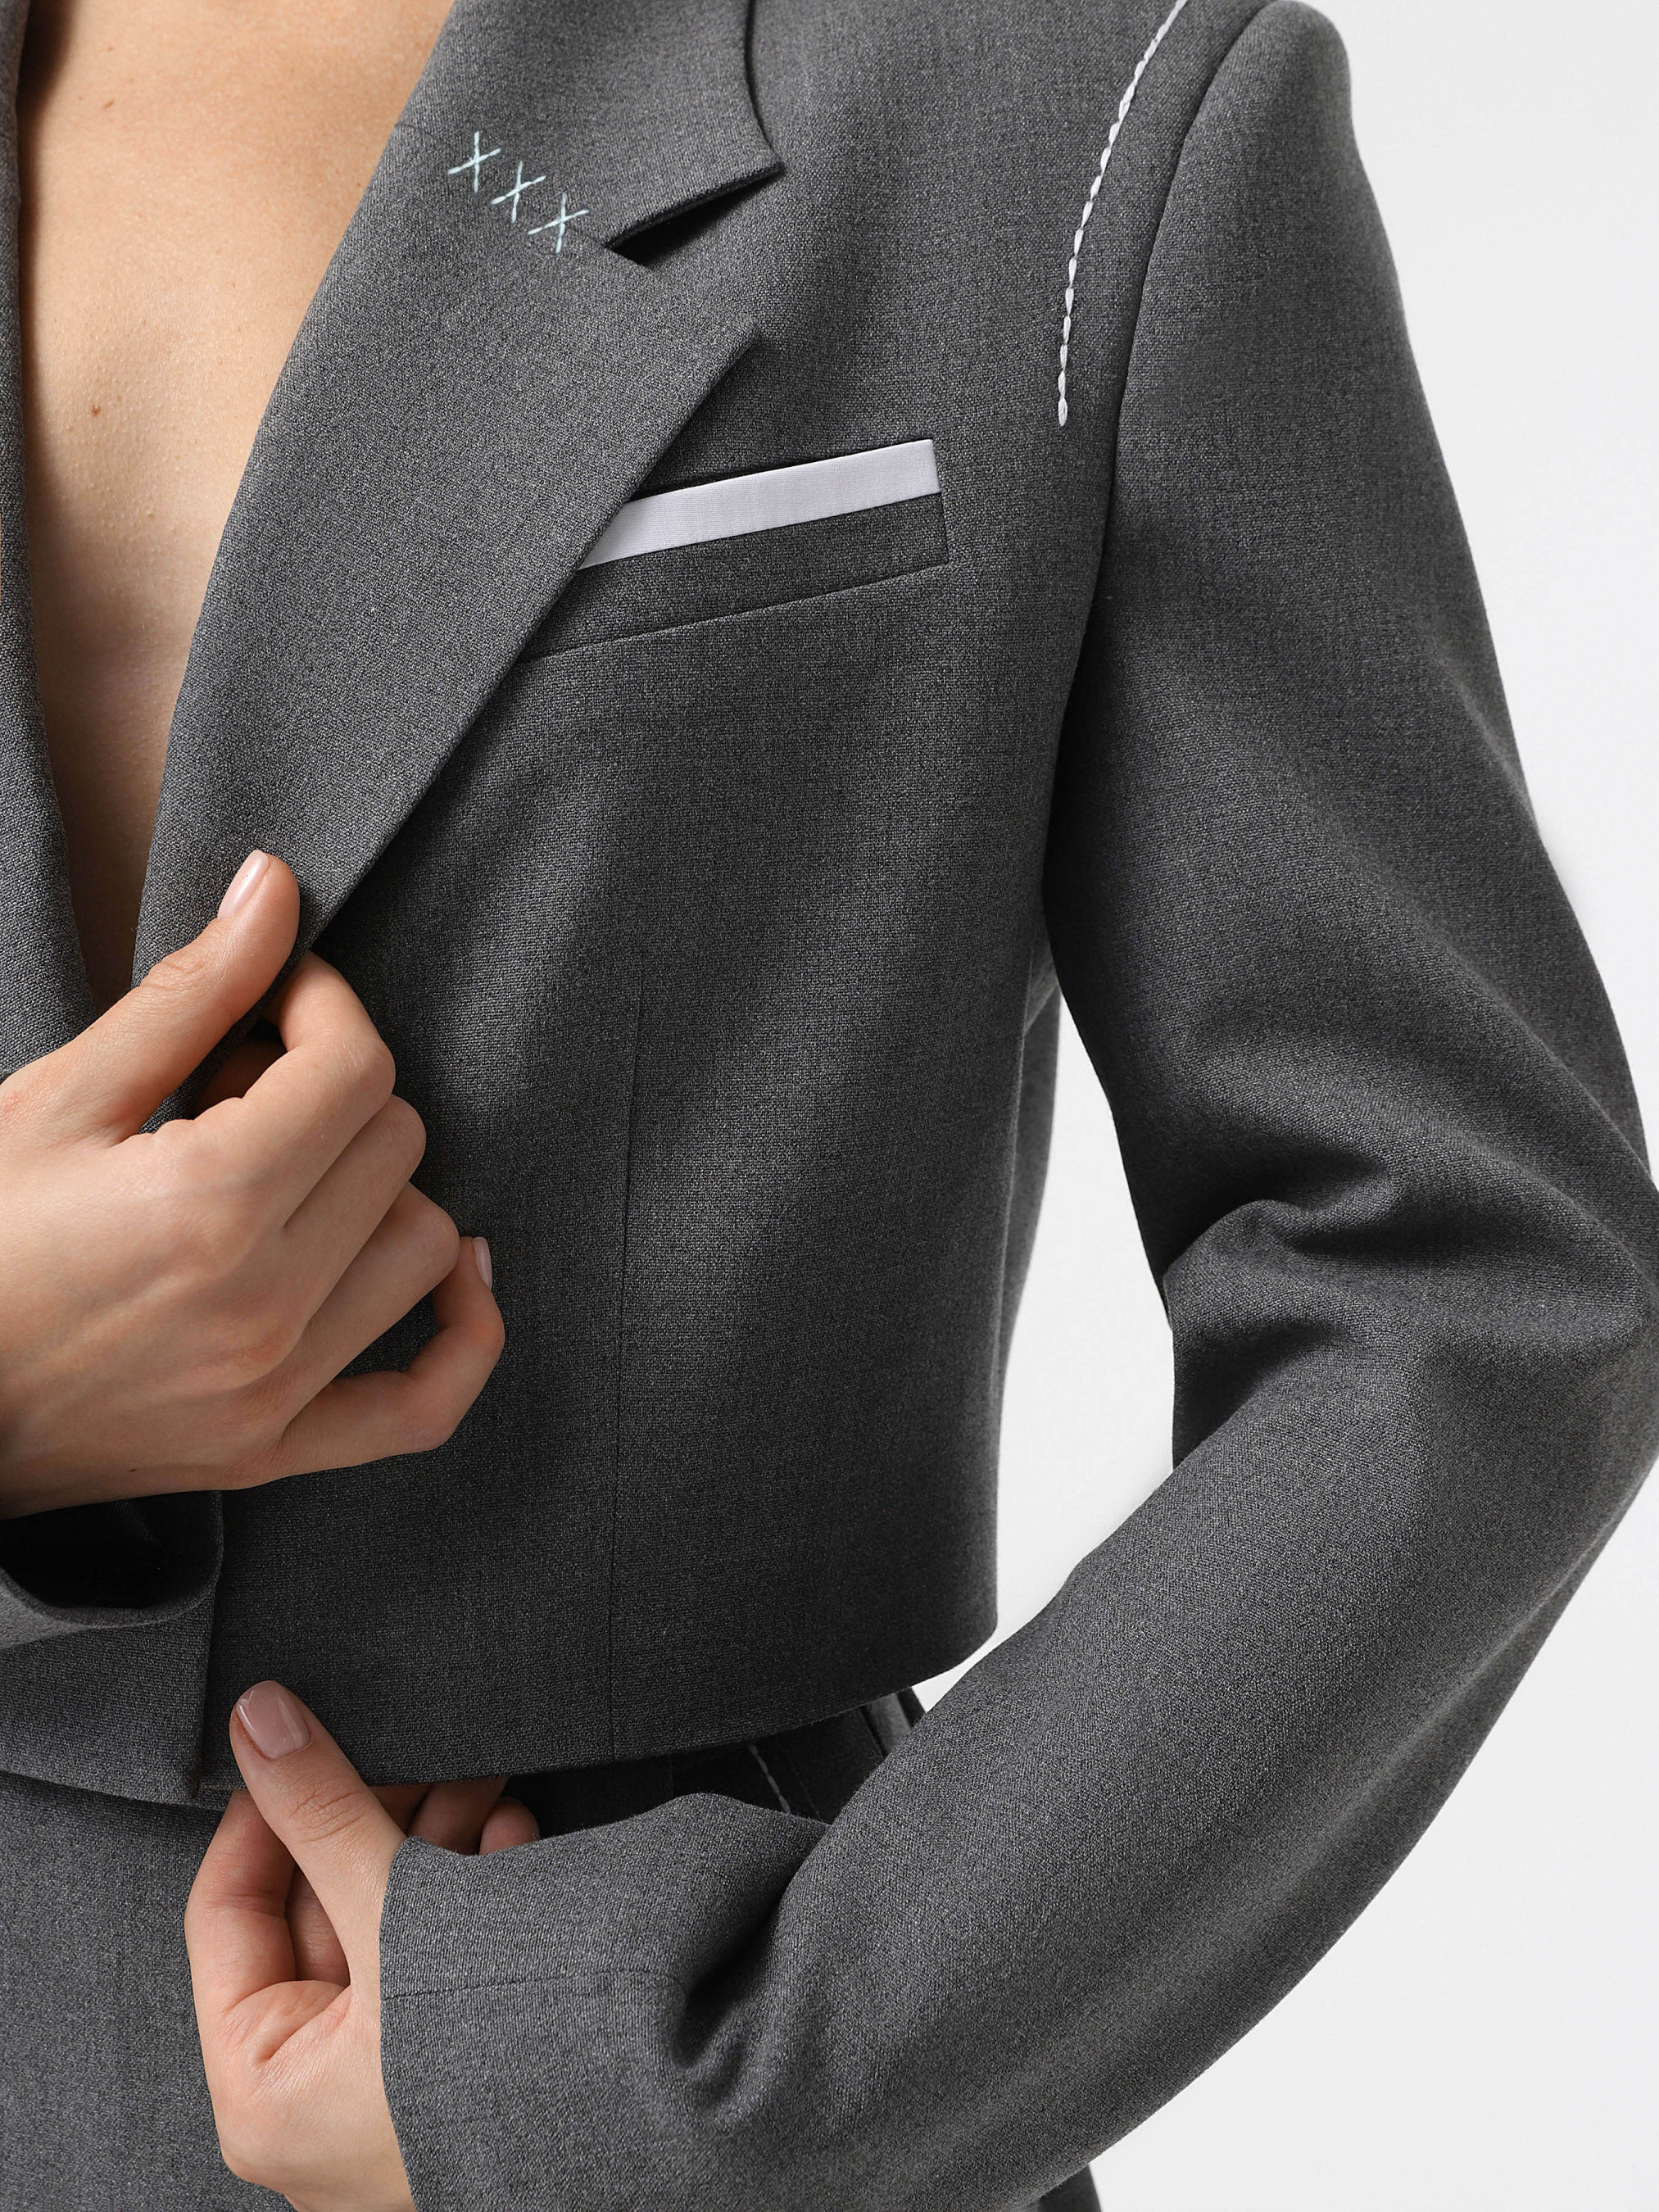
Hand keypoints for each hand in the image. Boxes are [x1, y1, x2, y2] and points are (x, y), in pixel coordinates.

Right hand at [0, 850, 504, 1517]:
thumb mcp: (58, 1099)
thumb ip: (189, 992)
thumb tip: (276, 884)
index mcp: (208, 1202)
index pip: (355, 1069)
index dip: (324, 1007)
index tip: (276, 998)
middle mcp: (263, 1301)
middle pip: (395, 1144)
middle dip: (335, 1090)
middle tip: (242, 1088)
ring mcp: (275, 1387)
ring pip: (427, 1247)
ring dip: (378, 1190)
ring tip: (285, 1175)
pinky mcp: (271, 1449)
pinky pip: (428, 1405)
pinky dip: (462, 1333)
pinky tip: (453, 1271)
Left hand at [186, 1682, 537, 2209]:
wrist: (653, 2114)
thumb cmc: (506, 2059)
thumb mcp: (396, 1912)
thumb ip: (323, 1813)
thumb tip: (259, 1721)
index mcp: (265, 2093)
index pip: (225, 1914)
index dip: (265, 1811)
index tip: (295, 1739)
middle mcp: (316, 2104)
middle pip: (315, 1913)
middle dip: (378, 1816)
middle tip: (417, 1749)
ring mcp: (389, 2089)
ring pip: (385, 1925)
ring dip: (434, 1840)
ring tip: (482, 1779)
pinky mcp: (457, 2067)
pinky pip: (437, 1959)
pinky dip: (469, 1890)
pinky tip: (507, 1835)